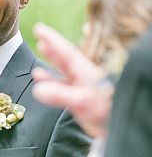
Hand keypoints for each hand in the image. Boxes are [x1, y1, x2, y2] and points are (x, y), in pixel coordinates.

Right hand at [31, 22, 110, 138]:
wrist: (118, 127)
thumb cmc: (106, 112)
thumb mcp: (84, 99)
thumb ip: (61, 94)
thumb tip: (37, 90)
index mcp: (86, 72)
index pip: (66, 52)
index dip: (52, 40)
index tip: (39, 28)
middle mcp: (83, 78)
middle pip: (65, 58)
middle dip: (53, 46)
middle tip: (40, 33)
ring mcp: (81, 89)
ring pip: (63, 71)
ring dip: (51, 61)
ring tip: (41, 49)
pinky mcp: (79, 101)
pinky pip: (61, 87)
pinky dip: (50, 82)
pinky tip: (40, 80)